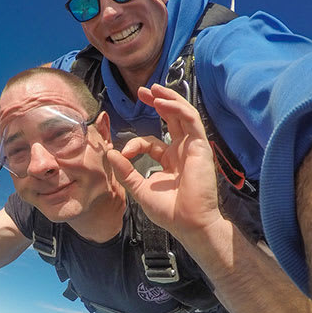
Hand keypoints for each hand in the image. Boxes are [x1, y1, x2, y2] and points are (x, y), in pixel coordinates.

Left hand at [106, 84, 223, 240]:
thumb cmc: (169, 211)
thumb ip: (125, 170)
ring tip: (153, 89)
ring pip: (183, 114)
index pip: (151, 141)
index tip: (123, 153)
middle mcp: (182, 151)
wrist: (188, 223)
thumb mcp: (139, 188)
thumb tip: (110, 153)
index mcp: (169, 160)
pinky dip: (177, 108)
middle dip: (157, 102)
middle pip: (171, 119)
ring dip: (168, 98)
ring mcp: (192, 147)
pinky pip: (191, 120)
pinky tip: (163, 102)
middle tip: (143, 91)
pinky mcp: (201, 146)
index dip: (135, 143)